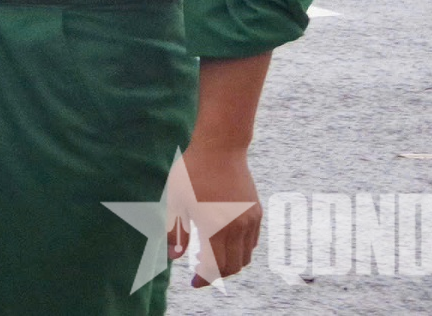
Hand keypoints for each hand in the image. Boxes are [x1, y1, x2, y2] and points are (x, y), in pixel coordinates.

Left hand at [172, 143, 261, 285]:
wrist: (221, 148)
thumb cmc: (192, 172)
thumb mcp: (175, 201)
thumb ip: (174, 232)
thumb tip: (174, 257)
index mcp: (214, 228)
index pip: (213, 267)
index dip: (204, 279)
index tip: (194, 283)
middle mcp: (236, 229)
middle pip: (232, 267)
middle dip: (217, 275)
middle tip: (201, 272)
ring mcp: (250, 221)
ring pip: (245, 257)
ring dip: (230, 264)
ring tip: (212, 259)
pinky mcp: (257, 213)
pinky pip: (252, 242)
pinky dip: (241, 250)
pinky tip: (226, 244)